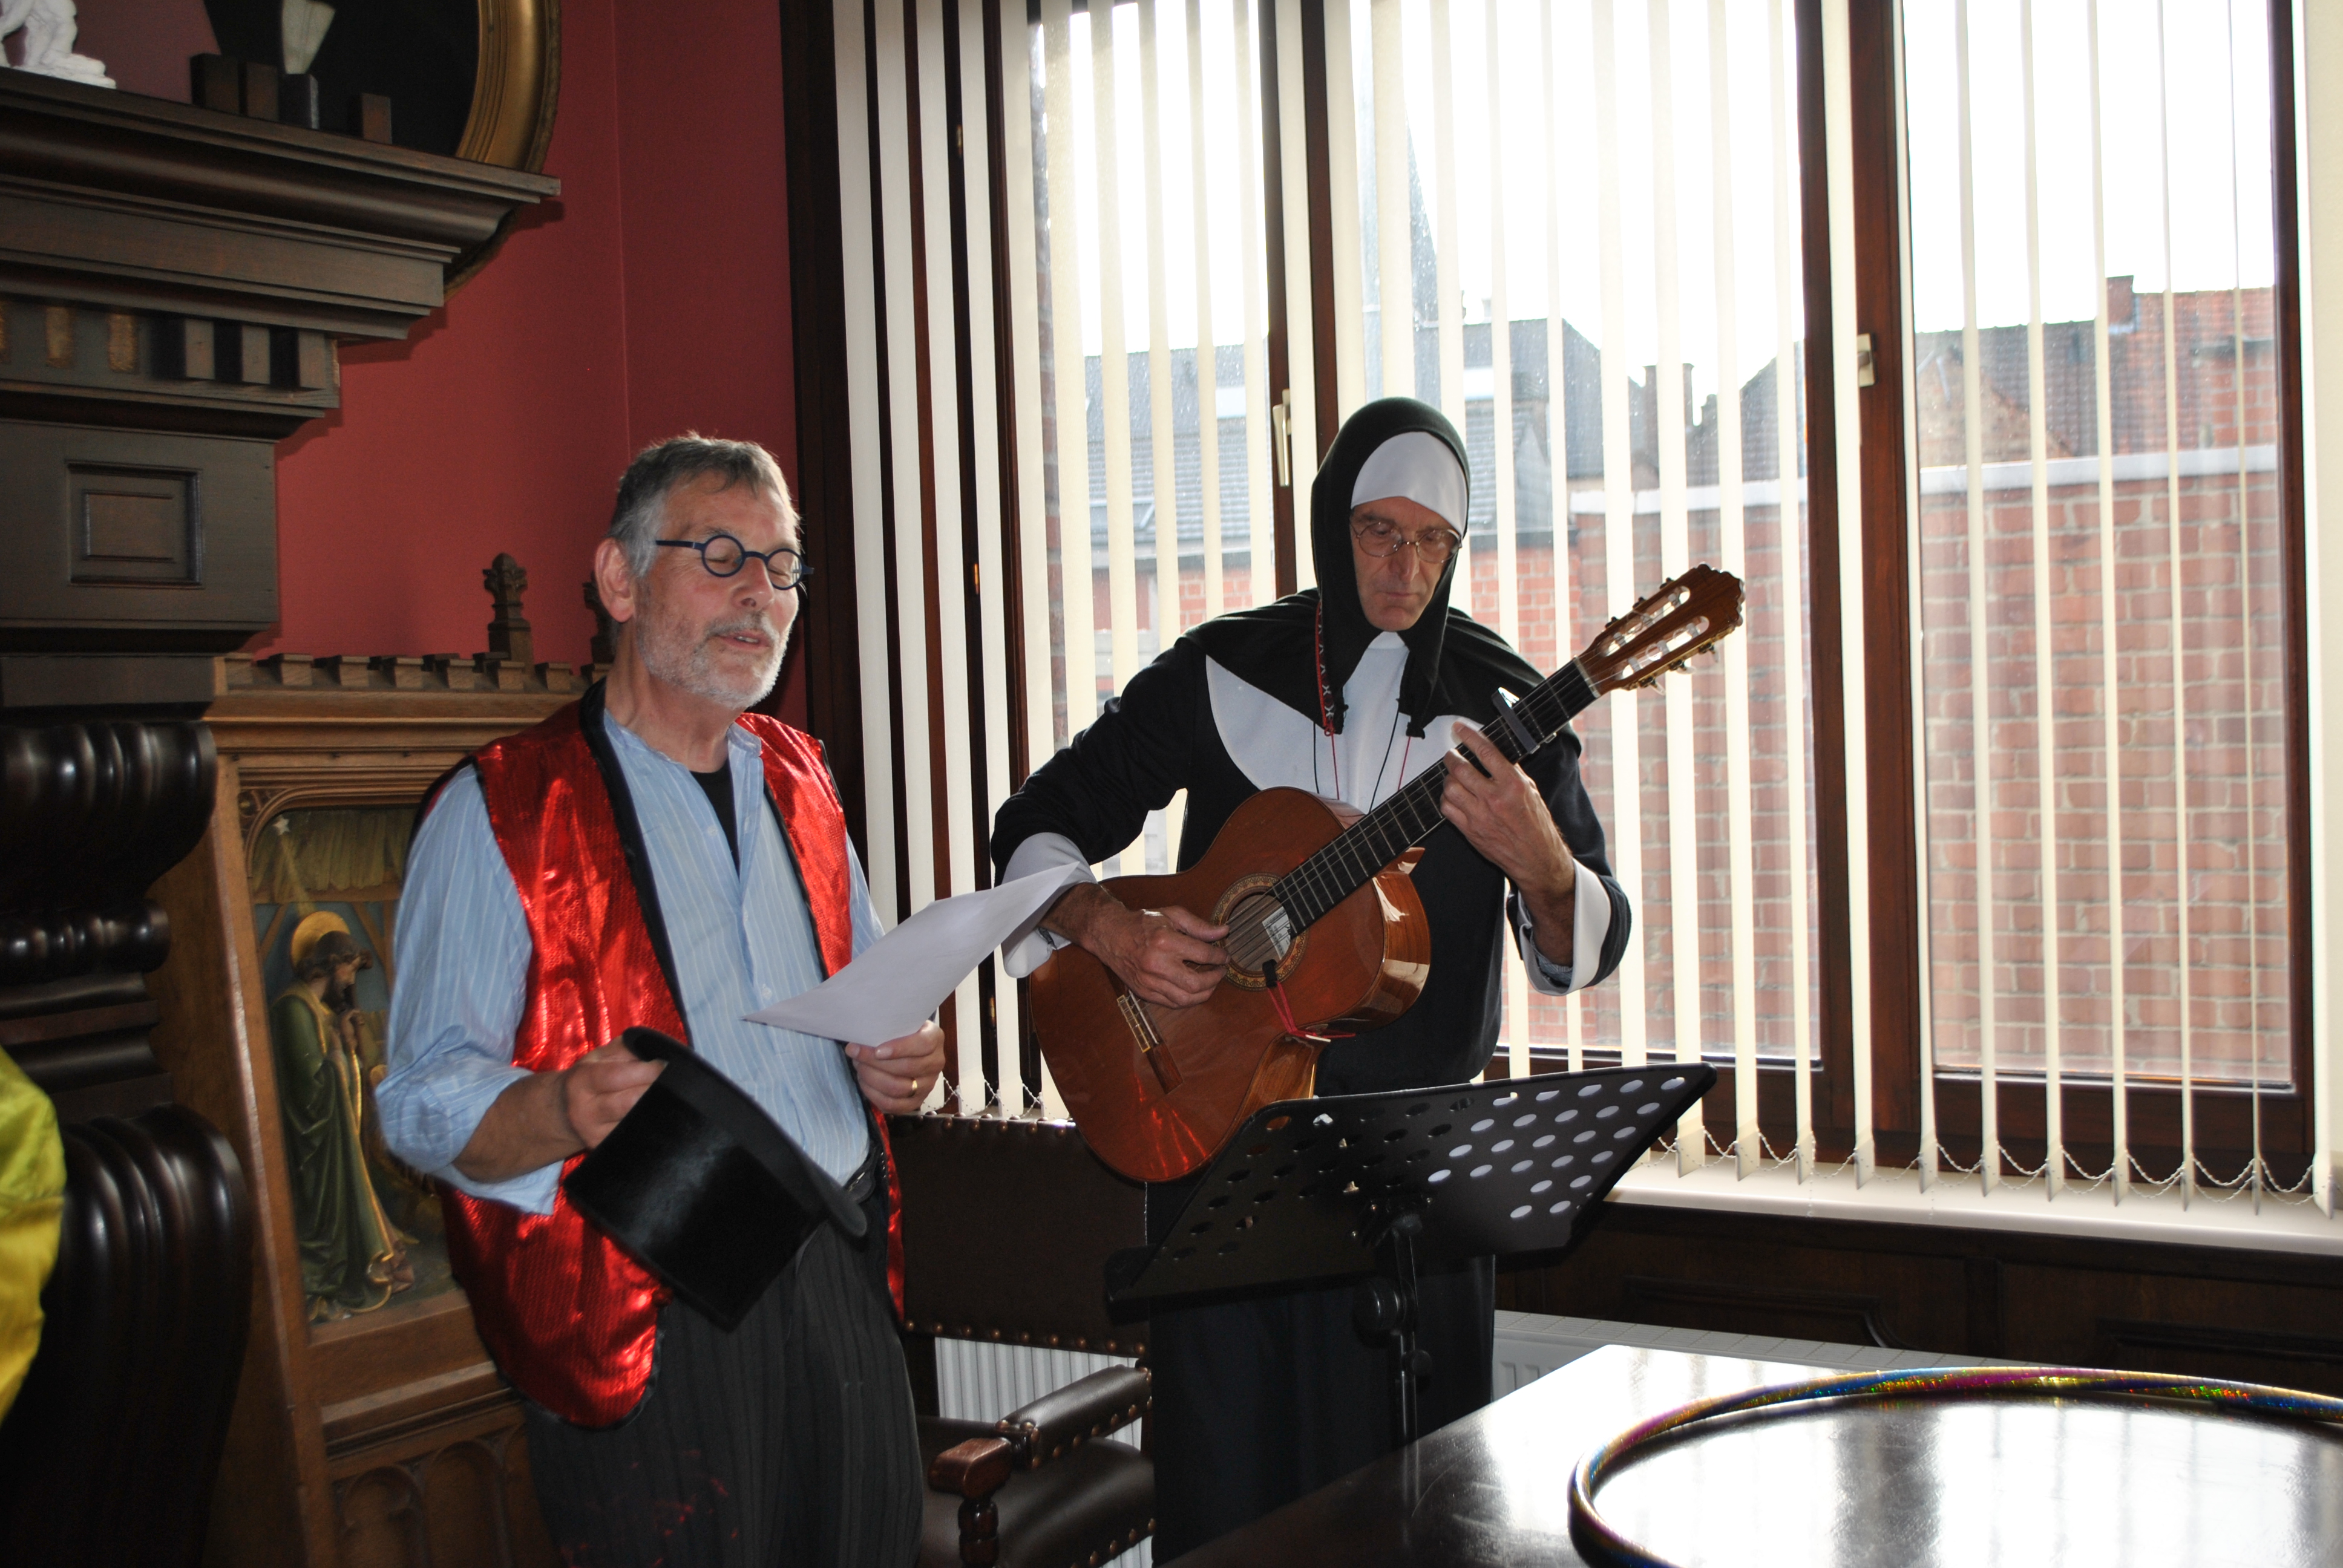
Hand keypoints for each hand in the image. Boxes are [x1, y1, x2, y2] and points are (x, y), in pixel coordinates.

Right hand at [559, 1040, 667, 1149]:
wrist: (564, 1110)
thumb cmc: (589, 1078)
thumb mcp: (599, 1057)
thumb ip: (625, 1049)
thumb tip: (656, 1049)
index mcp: (582, 1081)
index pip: (617, 1076)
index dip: (646, 1071)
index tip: (666, 1065)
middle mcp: (585, 1110)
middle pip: (629, 1102)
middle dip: (656, 1090)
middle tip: (675, 1081)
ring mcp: (594, 1133)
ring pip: (634, 1123)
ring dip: (657, 1109)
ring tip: (672, 1097)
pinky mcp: (603, 1147)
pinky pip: (634, 1136)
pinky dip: (650, 1125)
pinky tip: (661, 1115)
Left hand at [847, 1021, 946, 1113]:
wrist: (911, 1050)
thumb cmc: (902, 1033)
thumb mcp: (901, 1023)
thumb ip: (888, 1027)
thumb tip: (862, 1035)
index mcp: (935, 1038)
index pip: (923, 1044)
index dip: (900, 1048)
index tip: (877, 1050)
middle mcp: (935, 1063)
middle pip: (907, 1067)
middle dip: (875, 1062)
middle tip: (855, 1053)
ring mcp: (927, 1085)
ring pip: (898, 1088)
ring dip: (872, 1077)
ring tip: (859, 1066)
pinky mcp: (916, 1102)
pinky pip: (893, 1105)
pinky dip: (874, 1094)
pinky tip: (864, 1081)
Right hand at [1044, 883, 1227, 1008]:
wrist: (1110, 934)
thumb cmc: (1142, 922)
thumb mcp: (1171, 915)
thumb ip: (1199, 925)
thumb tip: (1223, 932)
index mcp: (1165, 941)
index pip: (1203, 954)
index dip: (1219, 957)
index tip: (1224, 956)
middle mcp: (1157, 964)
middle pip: (1196, 983)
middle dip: (1215, 979)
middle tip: (1220, 971)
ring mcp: (1149, 981)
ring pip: (1185, 999)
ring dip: (1204, 993)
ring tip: (1210, 983)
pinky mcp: (1144, 992)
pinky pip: (1171, 1003)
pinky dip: (1187, 1000)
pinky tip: (1193, 990)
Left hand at [1440, 723, 1575, 907]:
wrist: (1536, 858)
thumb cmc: (1537, 825)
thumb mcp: (1531, 791)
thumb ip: (1511, 772)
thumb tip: (1493, 754)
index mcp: (1513, 784)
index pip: (1486, 752)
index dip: (1469, 736)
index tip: (1460, 728)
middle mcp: (1494, 798)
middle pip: (1460, 769)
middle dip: (1452, 757)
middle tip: (1452, 754)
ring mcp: (1479, 816)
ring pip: (1450, 788)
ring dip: (1448, 778)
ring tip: (1453, 776)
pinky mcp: (1469, 830)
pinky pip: (1447, 809)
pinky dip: (1446, 799)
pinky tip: (1452, 796)